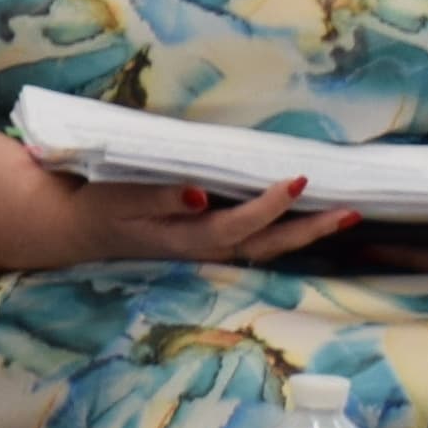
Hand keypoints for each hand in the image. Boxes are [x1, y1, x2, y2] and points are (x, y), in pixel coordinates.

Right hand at [64, 163, 352, 267]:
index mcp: (185, 237)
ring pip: (268, 245)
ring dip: (307, 232)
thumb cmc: (96, 206)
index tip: (298, 180)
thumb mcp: (118, 198)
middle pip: (268, 244)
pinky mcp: (208, 239)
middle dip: (310, 229)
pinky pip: (257, 240)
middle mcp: (204, 248)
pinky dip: (288, 231)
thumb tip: (200, 196)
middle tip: (351, 211)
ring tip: (345, 216)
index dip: (270, 205)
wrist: (76, 227)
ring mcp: (208, 247)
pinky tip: (307, 219)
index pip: (239, 224)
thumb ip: (158, 198)